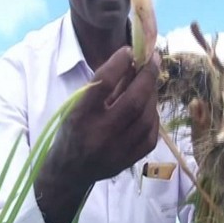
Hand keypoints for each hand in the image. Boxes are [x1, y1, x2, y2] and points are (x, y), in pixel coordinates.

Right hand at [63, 46, 160, 180]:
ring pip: (147, 116)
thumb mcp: (77, 104)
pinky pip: (151, 133)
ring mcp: (117, 150)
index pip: (103, 83)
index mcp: (80, 116)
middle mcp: (100, 134)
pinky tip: (148, 106)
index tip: (130, 50)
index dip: (119, 63)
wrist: (70, 172)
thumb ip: (104, 85)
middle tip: (154, 60)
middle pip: (134, 101)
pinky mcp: (130, 160)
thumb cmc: (73, 129)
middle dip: (147, 76)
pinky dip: (153, 115)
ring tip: (149, 82)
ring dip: (152, 94)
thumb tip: (133, 61)